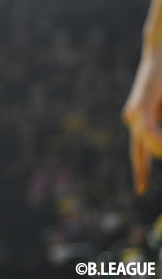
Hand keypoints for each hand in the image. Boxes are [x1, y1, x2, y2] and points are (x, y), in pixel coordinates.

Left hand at [123, 51, 161, 194]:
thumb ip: (161, 132)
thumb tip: (160, 145)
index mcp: (142, 120)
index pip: (140, 151)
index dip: (140, 170)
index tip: (139, 189)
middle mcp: (134, 117)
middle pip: (141, 151)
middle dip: (144, 166)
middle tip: (142, 177)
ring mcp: (135, 111)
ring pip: (148, 144)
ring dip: (160, 149)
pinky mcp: (140, 105)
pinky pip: (149, 133)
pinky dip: (159, 141)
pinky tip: (161, 142)